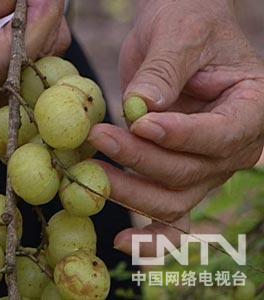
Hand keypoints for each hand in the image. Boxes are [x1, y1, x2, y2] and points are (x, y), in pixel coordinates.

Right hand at [0, 0, 69, 134]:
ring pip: (34, 77)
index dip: (36, 25)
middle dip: (41, 30)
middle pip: (27, 71)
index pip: (5, 58)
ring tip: (25, 11)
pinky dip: (32, 54)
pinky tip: (24, 34)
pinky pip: (27, 81)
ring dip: (40, 41)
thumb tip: (34, 0)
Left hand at [88, 0, 263, 255]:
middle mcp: (232, 145)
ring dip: (129, 191)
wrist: (174, 34)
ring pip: (171, 199)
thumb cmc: (186, 22)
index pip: (222, 135)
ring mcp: (203, 165)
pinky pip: (167, 214)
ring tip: (88, 172)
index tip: (142, 123)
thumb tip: (141, 109)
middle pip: (189, 173)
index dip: (182, 136)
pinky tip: (121, 243)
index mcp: (250, 107)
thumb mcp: (179, 32)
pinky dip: (148, 236)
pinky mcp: (173, 173)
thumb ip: (164, 70)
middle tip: (100, 137)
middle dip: (141, 160)